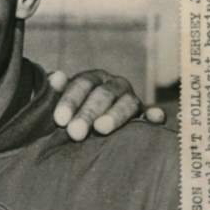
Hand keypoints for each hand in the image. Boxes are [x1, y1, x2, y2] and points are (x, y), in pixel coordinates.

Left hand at [48, 69, 165, 140]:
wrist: (89, 125)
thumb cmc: (69, 115)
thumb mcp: (59, 102)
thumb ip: (54, 91)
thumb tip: (56, 77)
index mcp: (93, 79)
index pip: (83, 84)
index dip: (71, 100)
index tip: (60, 119)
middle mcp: (114, 85)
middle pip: (103, 94)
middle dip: (88, 113)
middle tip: (75, 132)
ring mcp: (130, 99)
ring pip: (127, 103)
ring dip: (114, 115)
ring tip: (100, 129)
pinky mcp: (143, 115)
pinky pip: (150, 113)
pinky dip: (154, 114)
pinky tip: (155, 119)